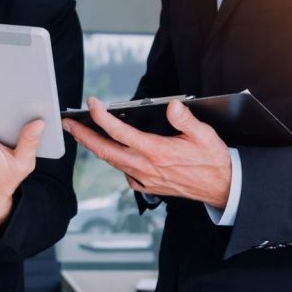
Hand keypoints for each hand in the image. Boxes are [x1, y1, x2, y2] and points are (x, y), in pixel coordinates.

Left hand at [62, 97, 231, 207]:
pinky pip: (125, 173)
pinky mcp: (148, 186)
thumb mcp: (204, 134)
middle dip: (83, 136)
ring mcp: (145, 179)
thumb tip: (172, 106)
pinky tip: (114, 153)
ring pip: (112, 162)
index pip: (120, 132)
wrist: (223, 188)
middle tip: (67, 124)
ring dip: (95, 148)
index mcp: (156, 151)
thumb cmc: (213, 160)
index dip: (102, 117)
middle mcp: (146, 166)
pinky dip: (115, 162)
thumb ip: (185, 119)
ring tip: (82, 134)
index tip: (92, 104)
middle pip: (105, 150)